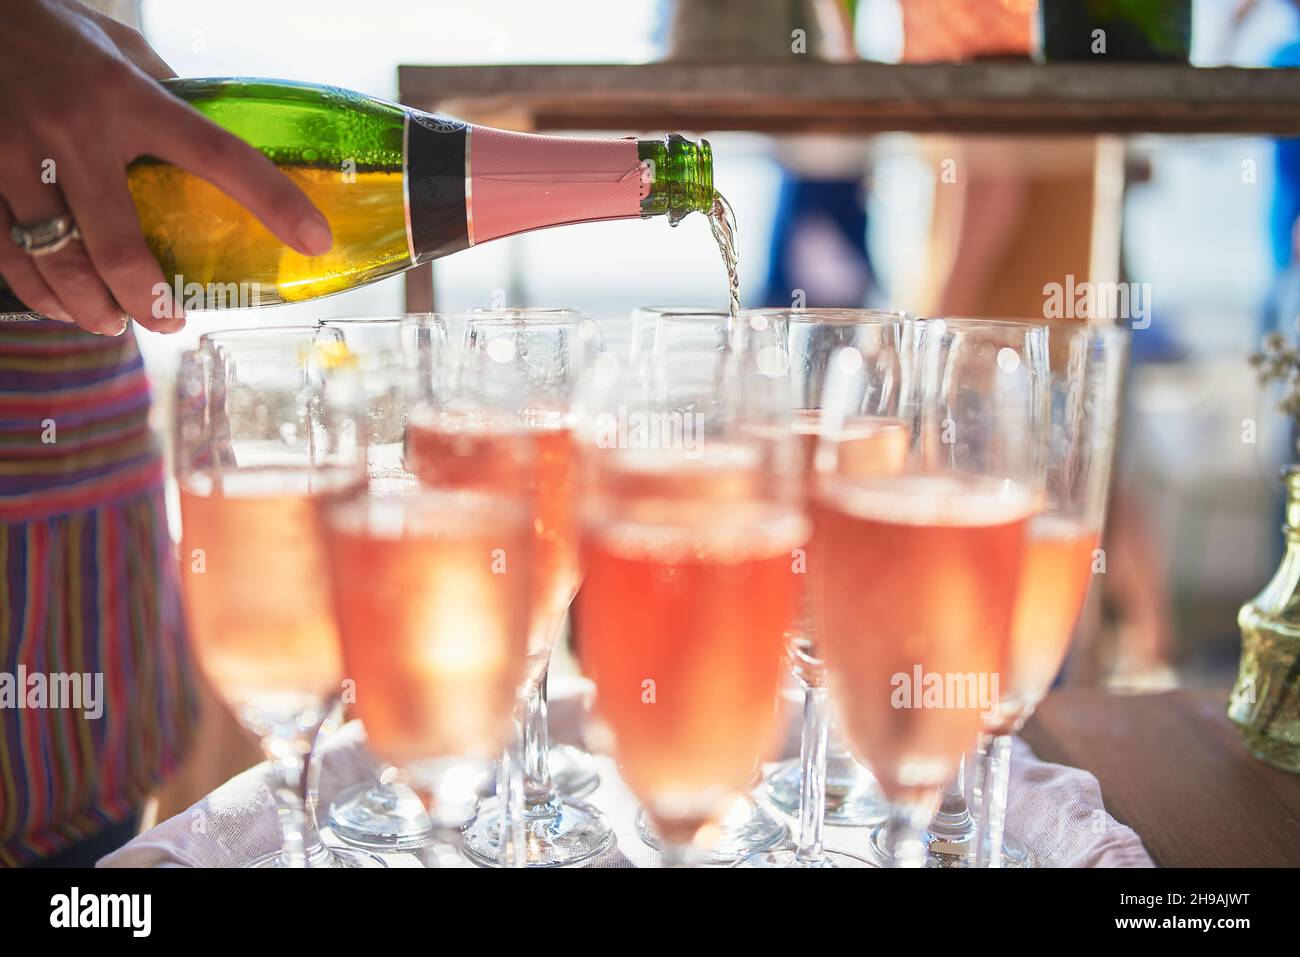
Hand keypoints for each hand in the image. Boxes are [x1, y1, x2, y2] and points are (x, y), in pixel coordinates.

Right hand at [0, 0, 331, 334]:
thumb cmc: (46, 29)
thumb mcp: (118, 48)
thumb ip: (164, 93)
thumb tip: (214, 139)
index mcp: (126, 95)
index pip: (218, 155)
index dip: (272, 201)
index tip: (313, 239)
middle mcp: (73, 130)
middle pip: (120, 246)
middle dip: (150, 300)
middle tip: (170, 319)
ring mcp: (13, 157)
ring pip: (59, 262)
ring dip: (93, 307)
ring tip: (114, 321)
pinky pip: (8, 254)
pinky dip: (40, 292)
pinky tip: (62, 304)